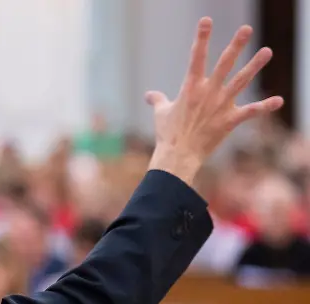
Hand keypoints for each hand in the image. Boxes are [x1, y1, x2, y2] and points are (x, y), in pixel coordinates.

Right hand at [146, 18, 283, 186]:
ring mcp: (220, 106)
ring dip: (254, 66)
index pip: (196, 57)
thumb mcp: (161, 113)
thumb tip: (149, 95)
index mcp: (190, 88)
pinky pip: (250, 112)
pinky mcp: (229, 121)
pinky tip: (279, 100)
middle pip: (224, 64)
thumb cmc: (167, 134)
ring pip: (241, 81)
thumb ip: (158, 100)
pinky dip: (264, 106)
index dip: (201, 38)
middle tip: (247, 29)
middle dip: (236, 45)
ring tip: (267, 51)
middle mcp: (207, 93)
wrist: (177, 156)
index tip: (206, 21)